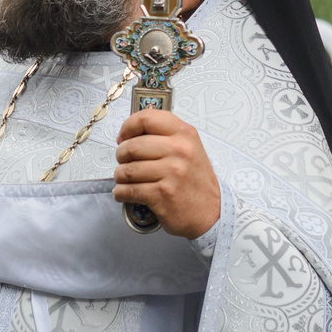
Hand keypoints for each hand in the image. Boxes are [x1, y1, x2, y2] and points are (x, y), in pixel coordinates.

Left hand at [113, 111, 219, 239]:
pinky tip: (125, 193)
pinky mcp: (162, 194)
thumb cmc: (196, 182)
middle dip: (120, 156)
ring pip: (126, 170)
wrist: (211, 213)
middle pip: (131, 146)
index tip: (123, 137)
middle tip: (124, 162)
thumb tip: (132, 132)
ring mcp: (172, 173)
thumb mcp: (189, 149)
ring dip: (120, 177)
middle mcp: (179, 150)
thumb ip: (165, 136)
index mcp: (185, 134)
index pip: (146, 118)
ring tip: (126, 180)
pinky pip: (128, 190)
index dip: (128, 127)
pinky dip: (121, 193)